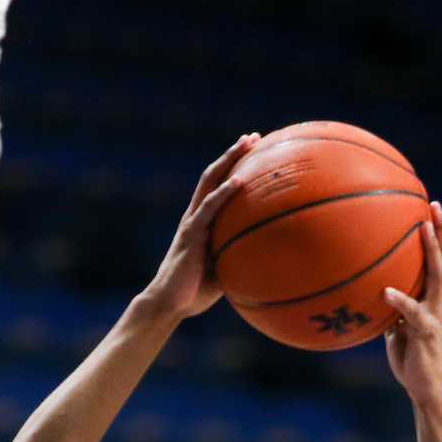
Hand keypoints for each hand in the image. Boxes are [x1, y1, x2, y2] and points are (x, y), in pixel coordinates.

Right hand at [142, 133, 261, 317]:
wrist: (169, 304)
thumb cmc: (196, 293)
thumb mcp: (226, 272)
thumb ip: (241, 258)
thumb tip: (272, 259)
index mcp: (203, 223)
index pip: (219, 187)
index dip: (235, 168)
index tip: (256, 153)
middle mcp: (196, 216)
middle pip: (214, 175)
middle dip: (233, 154)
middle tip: (253, 137)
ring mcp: (192, 223)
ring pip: (210, 182)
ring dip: (229, 160)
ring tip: (247, 143)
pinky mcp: (190, 234)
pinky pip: (208, 209)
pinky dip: (223, 193)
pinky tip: (238, 181)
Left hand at [383, 201, 441, 407]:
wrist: (425, 387)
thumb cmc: (410, 358)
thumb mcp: (396, 329)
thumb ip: (389, 311)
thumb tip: (369, 296)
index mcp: (431, 298)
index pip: (439, 259)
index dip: (437, 233)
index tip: (429, 207)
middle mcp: (437, 301)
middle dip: (440, 230)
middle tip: (432, 204)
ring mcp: (434, 314)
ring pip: (437, 276)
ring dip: (431, 251)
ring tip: (422, 229)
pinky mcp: (425, 332)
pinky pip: (413, 312)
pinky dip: (401, 300)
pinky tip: (387, 291)